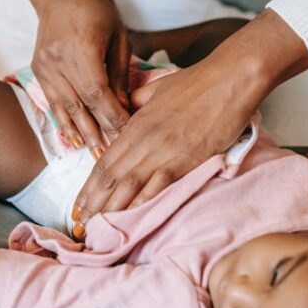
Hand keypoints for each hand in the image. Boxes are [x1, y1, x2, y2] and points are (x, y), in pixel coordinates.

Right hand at [23, 0, 130, 155]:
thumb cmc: (96, 12)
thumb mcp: (118, 38)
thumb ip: (120, 75)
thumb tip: (124, 110)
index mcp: (81, 49)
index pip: (98, 94)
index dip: (113, 117)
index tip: (128, 134)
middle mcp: (58, 61)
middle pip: (81, 106)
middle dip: (99, 133)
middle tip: (113, 157)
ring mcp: (44, 67)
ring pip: (65, 109)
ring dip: (82, 134)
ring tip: (95, 156)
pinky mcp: (38, 71)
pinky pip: (53, 103)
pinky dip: (65, 122)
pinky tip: (75, 140)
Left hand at [71, 10, 307, 238]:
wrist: (230, 79)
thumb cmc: (197, 82)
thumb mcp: (157, 89)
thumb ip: (137, 103)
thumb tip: (124, 110)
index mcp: (136, 124)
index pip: (104, 161)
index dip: (88, 186)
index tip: (78, 205)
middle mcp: (144, 139)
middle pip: (110, 177)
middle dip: (93, 204)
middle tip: (80, 225)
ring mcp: (164, 150)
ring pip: (128, 184)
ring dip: (110, 208)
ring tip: (96, 228)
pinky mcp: (186, 158)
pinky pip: (158, 184)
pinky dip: (142, 203)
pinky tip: (131, 218)